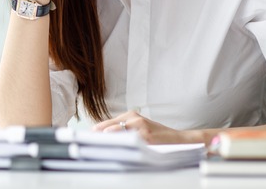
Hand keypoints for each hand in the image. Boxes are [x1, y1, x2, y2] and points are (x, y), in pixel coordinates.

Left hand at [92, 110, 207, 144]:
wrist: (178, 139)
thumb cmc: (158, 135)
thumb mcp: (140, 128)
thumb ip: (124, 129)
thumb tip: (104, 137)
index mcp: (132, 115)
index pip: (108, 123)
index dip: (97, 131)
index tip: (86, 137)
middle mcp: (134, 118)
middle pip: (110, 127)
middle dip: (98, 135)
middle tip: (87, 142)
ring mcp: (140, 127)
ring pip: (117, 133)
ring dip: (106, 140)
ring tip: (95, 146)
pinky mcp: (146, 137)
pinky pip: (129, 141)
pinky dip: (119, 145)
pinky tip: (112, 149)